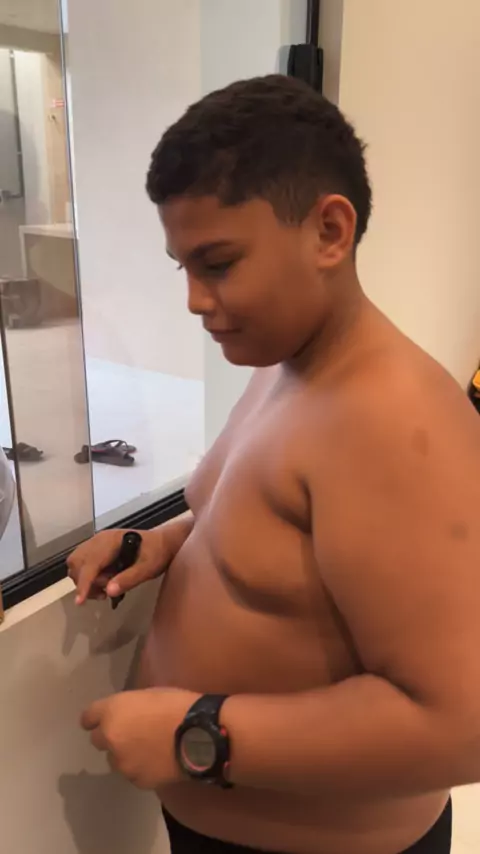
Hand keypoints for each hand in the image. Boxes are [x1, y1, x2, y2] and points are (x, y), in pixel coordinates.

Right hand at [67, 528, 169, 604]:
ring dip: (85, 581)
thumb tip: (109, 591)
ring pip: (77, 564)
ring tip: (105, 589)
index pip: (91, 563)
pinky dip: (88, 577)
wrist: (162, 542)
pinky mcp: (97, 549)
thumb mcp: (148, 568)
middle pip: (77, 562)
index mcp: (111, 541)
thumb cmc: (157, 553)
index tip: (80, 601)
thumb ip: (129, 579)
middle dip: (85, 582)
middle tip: (105, 592)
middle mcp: (99, 540)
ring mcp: (96, 543)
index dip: (84, 583)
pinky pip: (83, 564)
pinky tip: (105, 582)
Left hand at [81, 688, 196, 788]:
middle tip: (131, 733)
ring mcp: (122, 762)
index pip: (88, 717)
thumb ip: (131, 706)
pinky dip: (141, 768)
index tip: (101, 719)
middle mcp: (110, 738)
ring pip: (116, 759)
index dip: (95, 718)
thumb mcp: (150, 694)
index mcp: (112, 711)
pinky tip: (158, 761)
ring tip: (149, 749)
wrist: (198, 736)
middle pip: (98, 740)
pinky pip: (133, 773)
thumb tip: (128, 715)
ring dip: (126, 754)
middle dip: (111, 736)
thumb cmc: (177, 705)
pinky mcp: (137, 780)